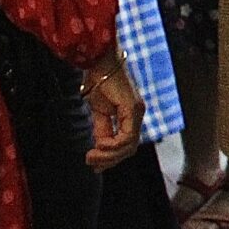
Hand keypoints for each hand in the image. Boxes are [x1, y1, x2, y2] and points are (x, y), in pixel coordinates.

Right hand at [81, 54, 141, 169]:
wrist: (100, 63)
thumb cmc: (99, 83)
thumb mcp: (99, 112)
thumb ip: (103, 129)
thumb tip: (100, 148)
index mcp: (131, 117)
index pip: (126, 145)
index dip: (111, 159)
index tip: (94, 165)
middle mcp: (137, 115)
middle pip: (129, 149)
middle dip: (109, 161)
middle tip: (91, 163)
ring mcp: (137, 112)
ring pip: (129, 146)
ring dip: (109, 155)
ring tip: (91, 156)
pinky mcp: (133, 108)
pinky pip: (127, 136)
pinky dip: (113, 144)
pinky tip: (99, 144)